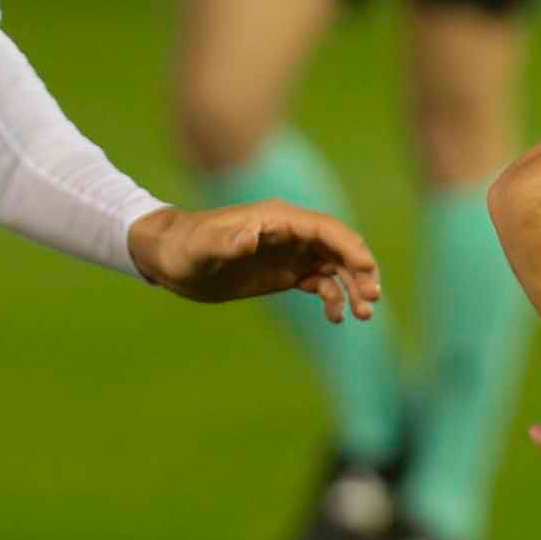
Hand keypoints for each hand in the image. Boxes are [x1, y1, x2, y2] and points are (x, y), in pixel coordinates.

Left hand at [131, 197, 381, 320]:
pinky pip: (321, 282)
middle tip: (370, 302)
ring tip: (362, 314)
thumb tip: (251, 237)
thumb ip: (224, 241)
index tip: (365, 271)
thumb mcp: (200, 247)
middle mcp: (290, 233)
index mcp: (277, 220)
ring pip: (335, 265)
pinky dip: (334, 298)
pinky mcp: (285, 272)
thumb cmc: (183, 248)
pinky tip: (336, 318)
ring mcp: (290, 252)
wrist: (170, 259)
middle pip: (339, 246)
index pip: (324, 229)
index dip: (349, 247)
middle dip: (360, 271)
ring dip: (353, 287)